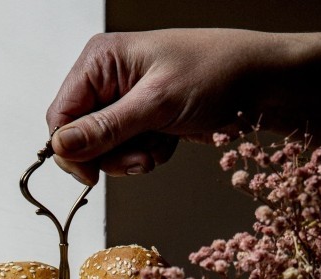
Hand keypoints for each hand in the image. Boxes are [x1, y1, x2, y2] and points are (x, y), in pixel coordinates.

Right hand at [46, 29, 286, 183]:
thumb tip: (62, 146)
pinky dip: (148, 154)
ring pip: (106, 150)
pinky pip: (129, 151)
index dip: (72, 151)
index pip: (60, 116)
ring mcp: (125, 99)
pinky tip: (170, 140)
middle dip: (111, 156)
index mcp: (100, 60)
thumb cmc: (214, 74)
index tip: (93, 176)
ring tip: (160, 144)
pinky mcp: (144, 117)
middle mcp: (107, 78)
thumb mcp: (156, 104)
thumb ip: (106, 128)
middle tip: (143, 157)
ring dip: (133, 158)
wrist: (259, 81)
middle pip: (81, 138)